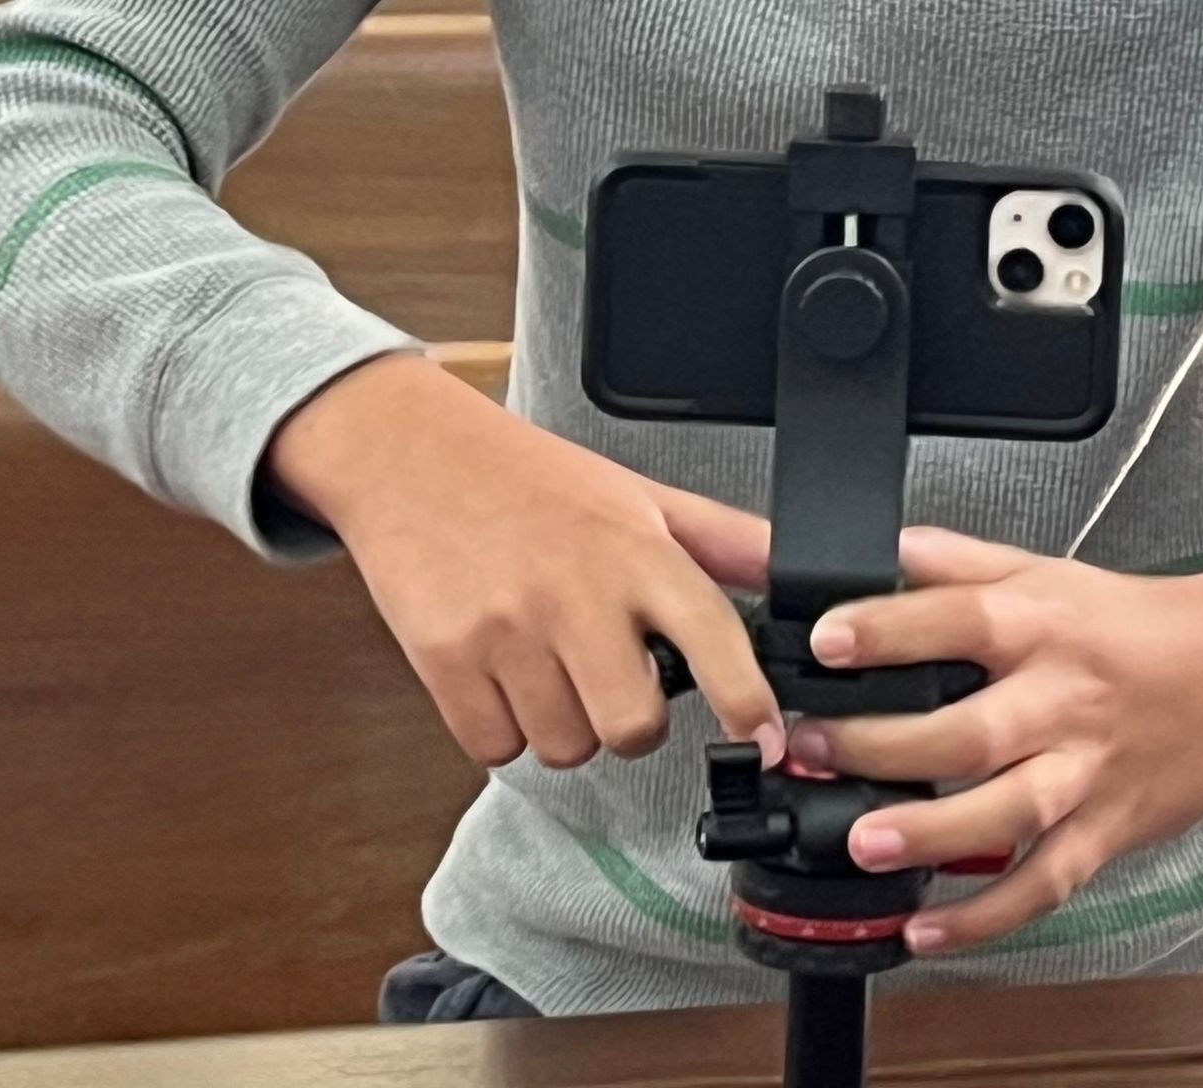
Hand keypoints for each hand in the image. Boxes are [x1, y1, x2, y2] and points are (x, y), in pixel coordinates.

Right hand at [265, 352, 782, 772]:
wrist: (408, 454)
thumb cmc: (529, 479)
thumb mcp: (635, 494)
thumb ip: (720, 541)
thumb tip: (793, 573)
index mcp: (631, 546)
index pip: (711, 632)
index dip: (747, 699)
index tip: (765, 739)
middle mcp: (574, 590)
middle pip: (635, 725)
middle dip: (628, 715)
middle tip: (606, 669)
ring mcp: (506, 630)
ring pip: (565, 747)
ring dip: (561, 720)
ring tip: (543, 653)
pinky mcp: (445, 661)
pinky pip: (496, 749)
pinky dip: (501, 725)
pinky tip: (497, 666)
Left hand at [787, 526, 1202, 953]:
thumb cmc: (1140, 623)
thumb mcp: (1049, 571)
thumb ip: (960, 560)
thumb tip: (883, 543)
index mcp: (1042, 624)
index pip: (955, 619)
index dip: (885, 628)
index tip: (824, 640)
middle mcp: (1061, 699)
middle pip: (966, 729)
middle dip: (881, 745)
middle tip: (807, 751)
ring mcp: (1086, 772)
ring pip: (1005, 814)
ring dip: (931, 835)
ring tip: (863, 843)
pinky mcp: (1107, 832)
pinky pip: (1044, 884)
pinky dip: (985, 917)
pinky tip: (926, 929)